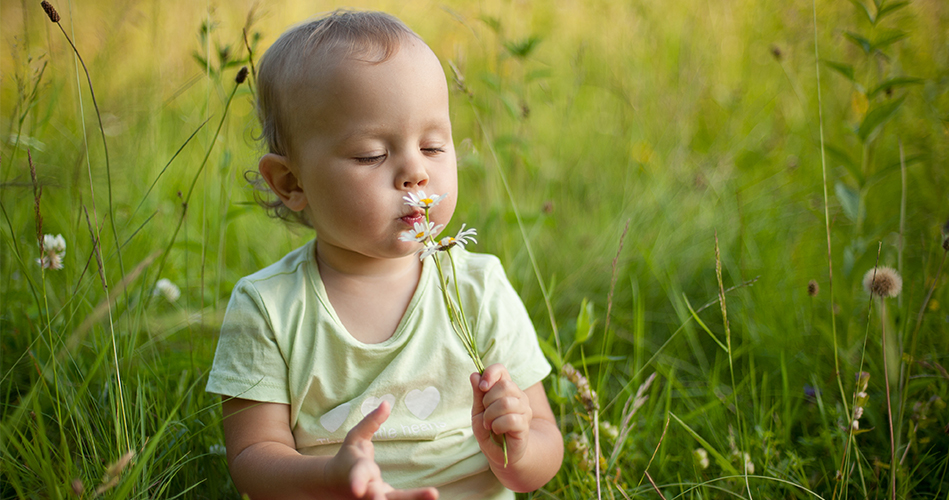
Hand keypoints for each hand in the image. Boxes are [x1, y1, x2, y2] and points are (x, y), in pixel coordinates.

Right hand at [324, 401, 438, 499]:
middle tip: (406, 494)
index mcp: (358, 471)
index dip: (357, 481)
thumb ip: (371, 422)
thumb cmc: (347, 458)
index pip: (358, 475)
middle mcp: (367, 490)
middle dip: (386, 499)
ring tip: (432, 495)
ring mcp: (375, 499)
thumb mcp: (355, 437)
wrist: (336, 486)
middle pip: (378, 497)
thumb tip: (387, 403)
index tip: (357, 490)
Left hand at [470, 364, 532, 466]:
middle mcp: (518, 396)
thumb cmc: (490, 430)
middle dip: (488, 400)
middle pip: (505, 385)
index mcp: (506, 389)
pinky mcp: (525, 425)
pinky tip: (496, 430)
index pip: (501, 369)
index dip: (491, 374)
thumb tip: (474, 374)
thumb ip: (478, 394)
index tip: (482, 386)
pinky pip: (510, 419)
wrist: (501, 453)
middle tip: (485, 414)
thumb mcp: (478, 411)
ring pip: (506, 403)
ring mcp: (524, 410)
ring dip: (490, 415)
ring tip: (488, 424)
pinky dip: (498, 425)